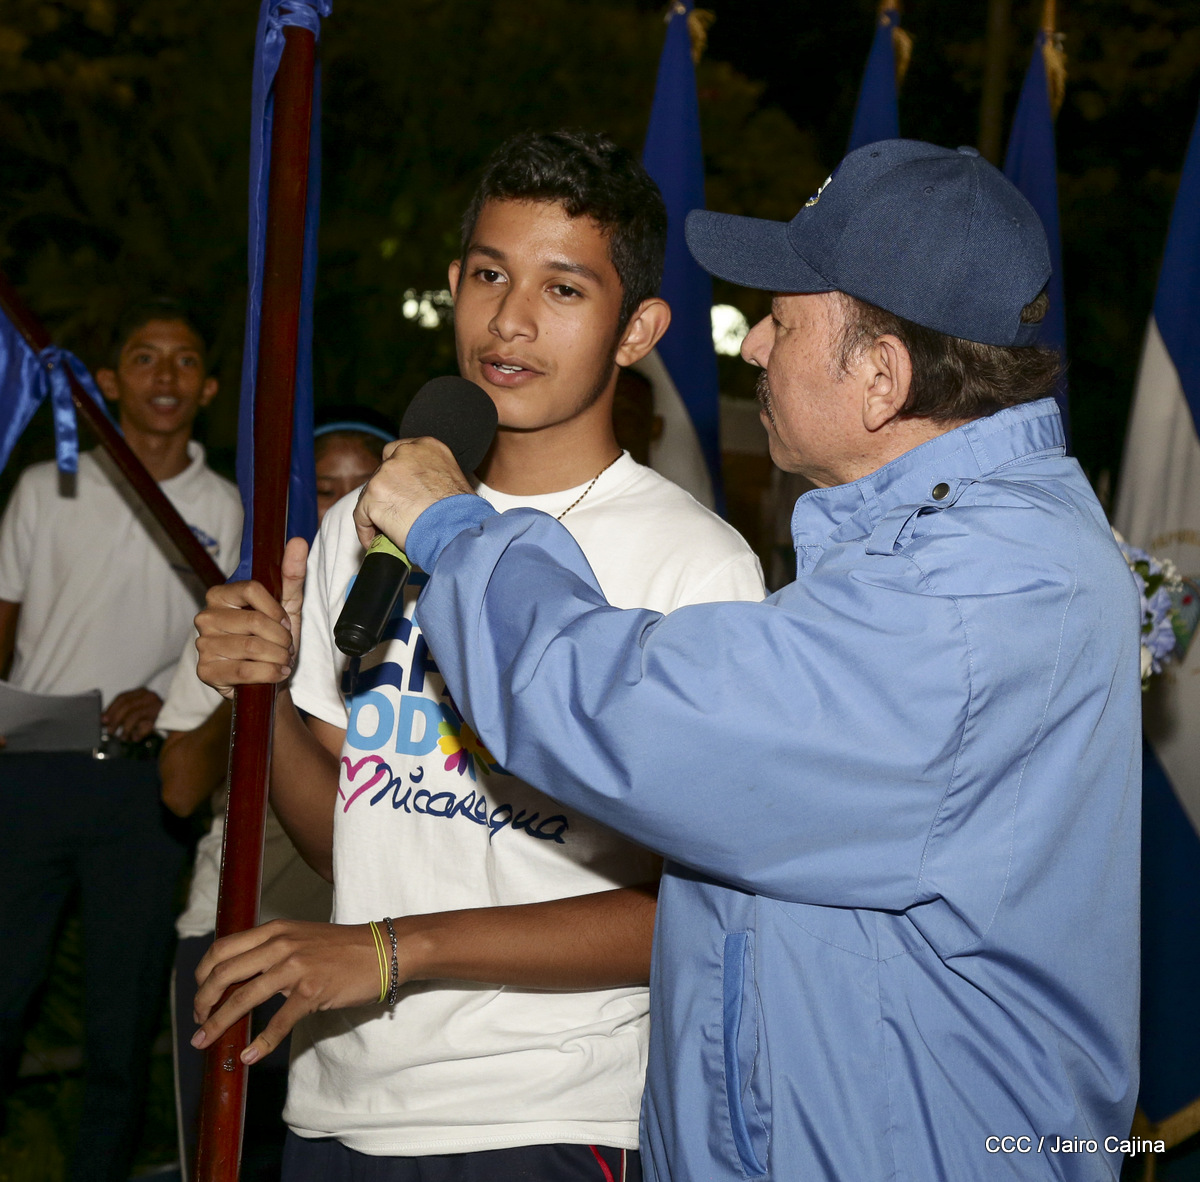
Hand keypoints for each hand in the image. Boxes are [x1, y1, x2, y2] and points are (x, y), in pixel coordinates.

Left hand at [102, 687, 162, 741]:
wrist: (175, 724)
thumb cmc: (152, 719)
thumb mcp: (136, 712)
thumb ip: (122, 713)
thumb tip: (104, 720)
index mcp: (141, 692)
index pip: (122, 697)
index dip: (111, 709)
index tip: (103, 720)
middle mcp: (149, 696)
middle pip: (127, 705)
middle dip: (115, 719)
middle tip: (109, 731)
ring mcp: (156, 705)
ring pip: (134, 715)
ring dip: (126, 728)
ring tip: (123, 738)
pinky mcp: (162, 716)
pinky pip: (144, 725)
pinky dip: (138, 733)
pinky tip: (135, 738)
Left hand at [191, 919, 388, 1063]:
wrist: (383, 949)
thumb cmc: (342, 947)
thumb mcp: (301, 937)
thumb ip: (272, 950)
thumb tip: (242, 977)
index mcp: (275, 930)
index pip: (223, 948)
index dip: (203, 974)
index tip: (200, 994)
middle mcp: (281, 944)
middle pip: (224, 972)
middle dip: (202, 1001)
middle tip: (197, 1021)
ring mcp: (296, 967)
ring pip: (243, 998)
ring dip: (218, 1023)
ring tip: (204, 1041)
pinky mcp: (312, 991)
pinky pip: (278, 1022)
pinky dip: (260, 1042)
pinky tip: (249, 1056)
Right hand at [194, 536, 307, 699]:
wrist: (268, 679)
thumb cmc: (274, 639)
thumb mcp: (287, 606)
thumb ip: (291, 575)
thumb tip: (298, 542)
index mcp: (220, 595)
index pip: (251, 589)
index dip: (276, 609)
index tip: (285, 622)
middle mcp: (205, 617)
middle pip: (254, 621)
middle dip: (281, 638)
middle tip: (286, 647)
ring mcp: (203, 645)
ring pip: (252, 647)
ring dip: (278, 657)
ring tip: (281, 660)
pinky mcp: (206, 671)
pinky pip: (244, 670)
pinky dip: (270, 673)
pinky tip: (277, 673)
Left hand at [353, 437, 473, 553]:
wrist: (457, 529)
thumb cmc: (463, 513)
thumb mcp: (454, 480)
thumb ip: (432, 476)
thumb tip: (422, 492)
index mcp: (427, 447)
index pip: (399, 452)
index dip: (397, 474)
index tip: (399, 489)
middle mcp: (404, 453)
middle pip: (382, 471)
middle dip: (386, 492)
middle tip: (395, 512)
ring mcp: (386, 473)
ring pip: (370, 493)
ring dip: (377, 511)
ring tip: (386, 531)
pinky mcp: (373, 495)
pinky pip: (361, 514)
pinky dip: (366, 529)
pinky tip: (375, 540)